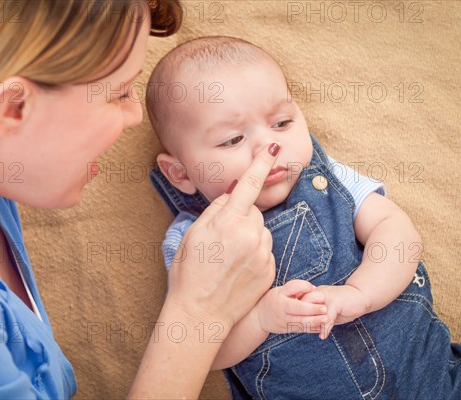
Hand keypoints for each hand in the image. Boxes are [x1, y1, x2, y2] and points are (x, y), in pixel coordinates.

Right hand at [166, 143, 280, 329]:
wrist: (200, 312)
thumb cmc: (189, 273)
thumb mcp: (193, 234)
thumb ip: (216, 210)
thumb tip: (233, 193)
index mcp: (228, 222)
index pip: (248, 185)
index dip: (260, 164)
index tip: (270, 149)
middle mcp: (250, 235)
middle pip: (253, 211)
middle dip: (242, 217)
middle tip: (222, 238)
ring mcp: (262, 254)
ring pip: (261, 231)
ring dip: (250, 236)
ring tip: (229, 258)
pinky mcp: (270, 271)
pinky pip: (265, 251)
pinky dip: (255, 254)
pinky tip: (238, 269)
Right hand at [254, 280, 328, 334]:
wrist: (259, 317)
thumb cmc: (274, 300)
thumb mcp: (280, 291)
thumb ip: (295, 289)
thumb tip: (313, 289)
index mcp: (280, 294)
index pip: (292, 288)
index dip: (303, 287)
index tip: (313, 288)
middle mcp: (281, 307)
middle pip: (297, 308)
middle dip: (311, 308)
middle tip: (324, 308)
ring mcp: (284, 319)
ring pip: (300, 321)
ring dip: (314, 320)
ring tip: (326, 318)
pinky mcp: (287, 329)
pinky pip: (301, 329)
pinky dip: (312, 328)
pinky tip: (322, 326)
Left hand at [301, 284, 369, 339]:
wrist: (360, 296)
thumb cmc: (342, 304)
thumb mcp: (326, 308)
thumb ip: (316, 314)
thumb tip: (303, 326)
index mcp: (314, 292)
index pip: (298, 300)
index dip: (295, 312)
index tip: (292, 323)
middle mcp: (318, 292)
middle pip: (302, 303)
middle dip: (300, 316)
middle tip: (297, 327)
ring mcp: (327, 296)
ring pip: (314, 309)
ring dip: (311, 322)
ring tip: (309, 332)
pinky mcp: (336, 302)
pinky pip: (328, 316)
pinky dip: (325, 327)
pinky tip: (323, 335)